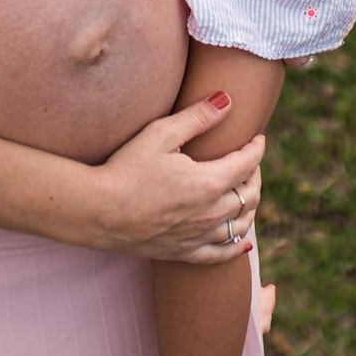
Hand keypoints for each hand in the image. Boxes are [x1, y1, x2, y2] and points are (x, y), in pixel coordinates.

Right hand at [82, 90, 267, 263]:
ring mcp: (198, 236)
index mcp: (209, 182)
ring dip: (250, 206)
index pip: (248, 163)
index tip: (257, 137)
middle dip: (255, 175)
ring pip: (241, 225)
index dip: (256, 148)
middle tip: (250, 161)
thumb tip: (228, 101)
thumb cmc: (126, 167)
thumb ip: (198, 117)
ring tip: (245, 192)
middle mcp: (211, 213)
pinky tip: (243, 242)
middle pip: (250, 195)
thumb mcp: (161, 134)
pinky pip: (221, 254)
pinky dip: (237, 247)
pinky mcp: (184, 253)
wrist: (98, 210)